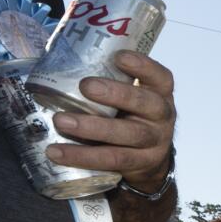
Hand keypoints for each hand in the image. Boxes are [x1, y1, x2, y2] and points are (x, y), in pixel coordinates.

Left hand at [45, 51, 175, 183]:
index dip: (143, 66)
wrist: (149, 159)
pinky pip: (112, 160)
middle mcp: (162, 116)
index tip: (119, 57)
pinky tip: (58, 152)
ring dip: (93, 128)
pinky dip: (83, 156)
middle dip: (116, 94)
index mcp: (160, 94)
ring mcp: (155, 142)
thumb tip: (59, 60)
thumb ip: (110, 81)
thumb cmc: (130, 116)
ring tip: (60, 121)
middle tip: (86, 85)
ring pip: (128, 134)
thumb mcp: (130, 97)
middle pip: (145, 104)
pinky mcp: (141, 164)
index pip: (160, 77)